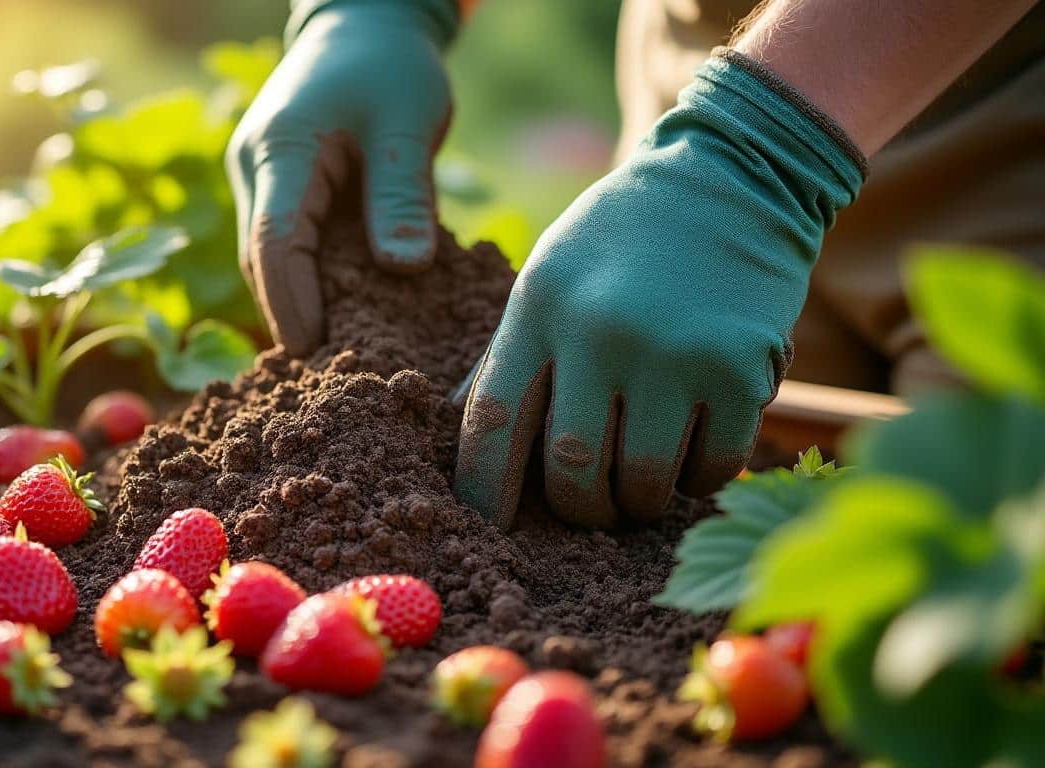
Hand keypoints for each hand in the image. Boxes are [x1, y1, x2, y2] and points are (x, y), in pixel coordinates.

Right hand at [226, 1, 454, 355]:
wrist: (364, 23)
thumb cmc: (389, 64)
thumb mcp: (407, 121)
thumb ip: (402, 195)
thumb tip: (403, 270)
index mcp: (281, 150)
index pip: (273, 242)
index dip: (292, 303)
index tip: (318, 351)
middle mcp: (256, 169)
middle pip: (263, 260)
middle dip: (292, 317)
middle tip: (330, 375)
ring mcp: (262, 179)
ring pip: (271, 258)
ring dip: (300, 302)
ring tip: (339, 356)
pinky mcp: (280, 189)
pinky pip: (289, 245)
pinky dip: (312, 279)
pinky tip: (344, 314)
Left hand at [454, 52, 863, 529]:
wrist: (732, 177)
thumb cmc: (624, 240)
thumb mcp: (550, 277)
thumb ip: (510, 355)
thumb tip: (463, 430)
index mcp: (540, 305)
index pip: (491, 420)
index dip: (483, 489)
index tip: (488, 526)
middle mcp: (601, 328)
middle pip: (573, 471)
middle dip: (580, 509)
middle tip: (593, 505)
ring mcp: (675, 350)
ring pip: (644, 483)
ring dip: (640, 500)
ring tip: (644, 475)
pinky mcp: (742, 368)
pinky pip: (712, 467)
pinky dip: (698, 477)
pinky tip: (695, 445)